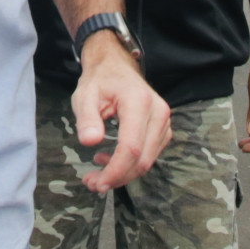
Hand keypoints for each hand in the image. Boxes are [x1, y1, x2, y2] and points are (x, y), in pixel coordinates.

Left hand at [70, 32, 171, 191]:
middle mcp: (158, 111)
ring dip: (123, 174)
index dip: (115, 171)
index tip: (95, 183)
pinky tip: (111, 159)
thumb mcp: (85, 95)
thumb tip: (89, 142)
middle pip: (142, 159)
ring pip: (147, 161)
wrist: (116, 66)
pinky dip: (131, 165)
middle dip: (117, 177)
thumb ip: (87, 118)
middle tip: (91, 182)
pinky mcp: (164, 129)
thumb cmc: (100, 80)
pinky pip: (150, 155)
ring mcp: (164, 121)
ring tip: (97, 171)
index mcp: (138, 101)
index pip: (131, 147)